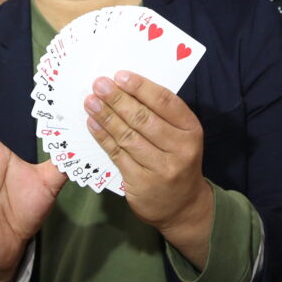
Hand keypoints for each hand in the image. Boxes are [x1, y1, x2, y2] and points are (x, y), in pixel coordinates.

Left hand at [85, 71, 213, 267]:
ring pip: (128, 136)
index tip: (120, 75)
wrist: (183, 206)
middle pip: (143, 119)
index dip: (141, 87)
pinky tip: (93, 124)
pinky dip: (103, 137)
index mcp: (191, 130)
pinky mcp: (141, 183)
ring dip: (106, 116)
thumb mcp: (182, 136)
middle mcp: (180, 150)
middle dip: (118, 99)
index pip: (165, 102)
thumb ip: (162, 115)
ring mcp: (161, 169)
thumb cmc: (178, 160)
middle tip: (99, 84)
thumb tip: (127, 88)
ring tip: (90, 101)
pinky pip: (117, 155)